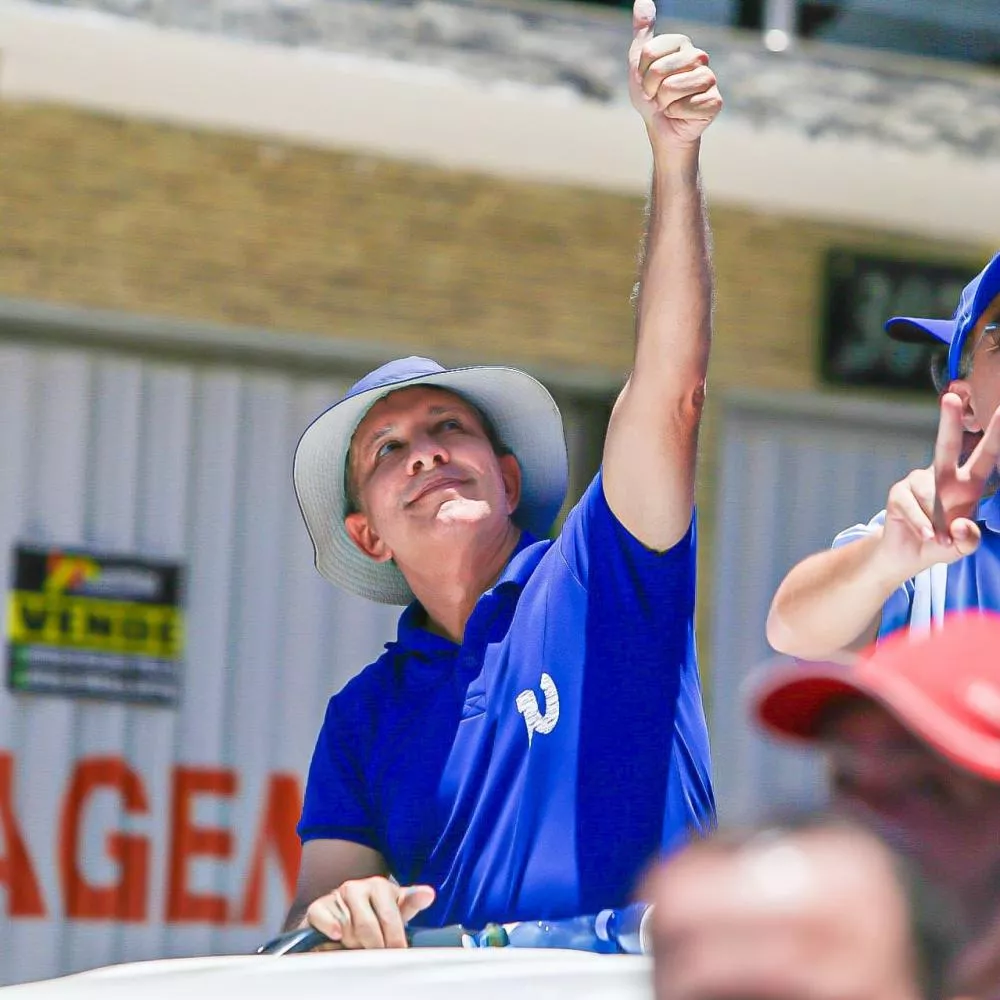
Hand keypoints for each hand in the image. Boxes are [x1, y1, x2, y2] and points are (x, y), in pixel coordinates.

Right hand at [303, 876, 435, 948]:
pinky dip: (331, 930)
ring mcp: (336, 895)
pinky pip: (324, 920)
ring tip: (357, 944)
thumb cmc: (374, 915)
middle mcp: (357, 887)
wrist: (341, 917)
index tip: (398, 954)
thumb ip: (412, 902)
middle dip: (373, 946)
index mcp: (379, 886)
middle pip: (368, 927)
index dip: (395, 939)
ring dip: (353, 944)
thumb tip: (429, 893)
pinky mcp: (318, 907)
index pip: (390, 917)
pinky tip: (337, 936)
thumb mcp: (396, 909)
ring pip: (348, 929)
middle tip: (377, 955)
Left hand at [628, 0, 722, 147]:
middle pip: (660, 70)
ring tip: (668, 105)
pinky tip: (680, 114)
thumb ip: (642, 34)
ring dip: (663, 103)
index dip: (641, 73)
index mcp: (681, 44)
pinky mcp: (715, 101)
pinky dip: (676, 114)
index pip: (649, 52)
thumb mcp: (638, 64)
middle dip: (651, 90)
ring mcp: (710, 78)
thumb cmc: (651, 96)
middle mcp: (699, 56)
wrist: (662, 128)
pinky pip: (686, 106)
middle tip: (657, 97)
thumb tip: (642, 0)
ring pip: (673, 88)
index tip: (647, 82)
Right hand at [877, 393, 999, 577]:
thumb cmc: (942, 543)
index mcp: (968, 483)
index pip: (986, 455)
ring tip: (937, 537)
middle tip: (950, 399)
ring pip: (932, 496)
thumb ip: (969, 539)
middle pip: (946, 445)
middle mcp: (942, 475)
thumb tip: (958, 523)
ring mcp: (917, 482)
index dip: (995, 433)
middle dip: (949, 422)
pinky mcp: (899, 493)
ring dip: (937, 522)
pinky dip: (922, 525)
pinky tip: (926, 535)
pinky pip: (913, 507)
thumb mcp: (963, 546)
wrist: (908, 555)